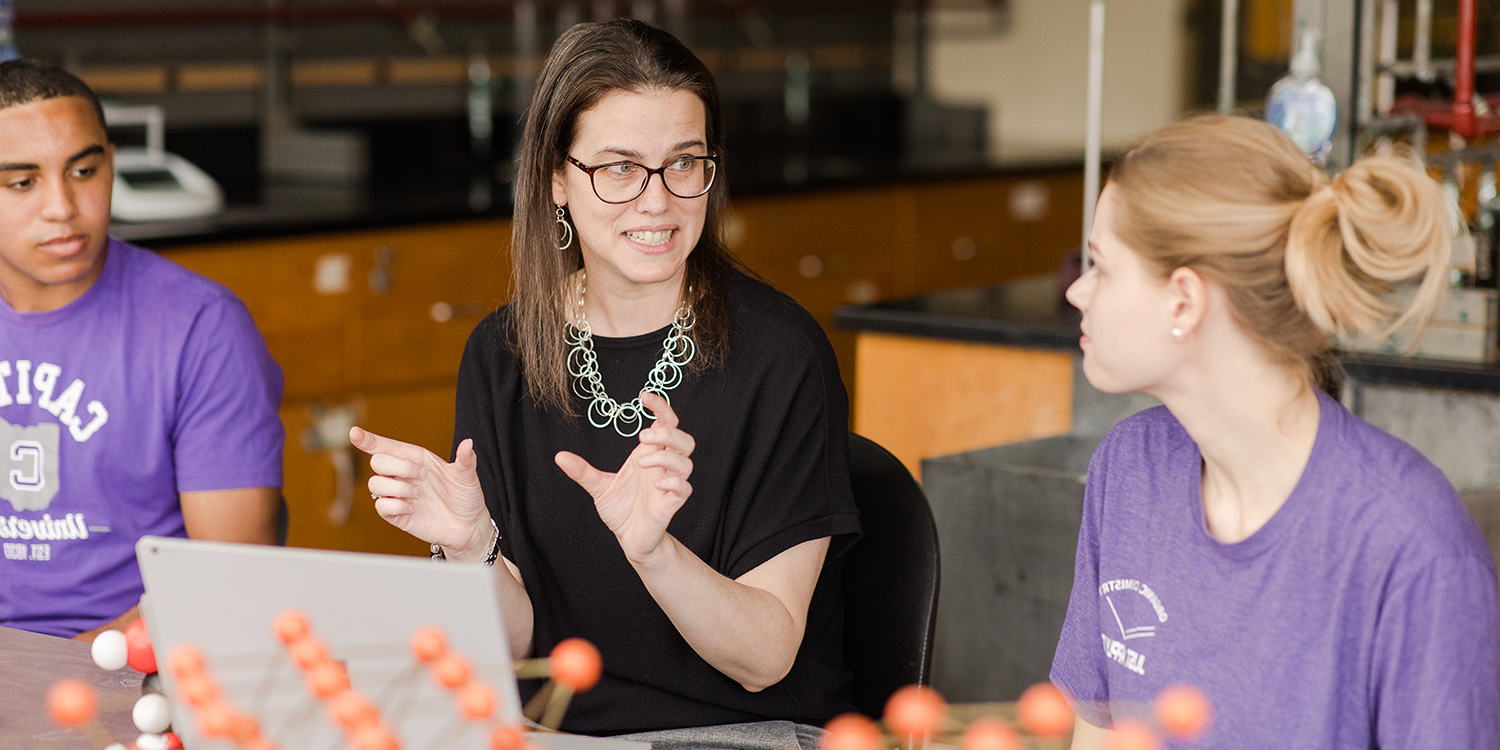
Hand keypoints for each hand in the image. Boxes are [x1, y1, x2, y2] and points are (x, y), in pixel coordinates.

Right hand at [350, 427, 490, 555]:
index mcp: (416, 459)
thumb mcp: (467, 476)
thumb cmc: (465, 497)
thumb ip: (466, 460)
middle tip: (423, 476)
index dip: (369, 440)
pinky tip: (412, 508)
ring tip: (418, 494)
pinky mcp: (396, 514)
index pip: (386, 447)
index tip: (354, 433)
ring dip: (397, 487)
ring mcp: (398, 495)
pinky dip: (395, 505)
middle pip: (377, 461)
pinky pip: (380, 506)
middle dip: (398, 466)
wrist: (468, 526)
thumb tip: (469, 443)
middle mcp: (403, 475)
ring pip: (375, 484)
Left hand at [555, 391, 695, 564]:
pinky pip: (684, 488)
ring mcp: (670, 484)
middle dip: (667, 433)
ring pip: (686, 462)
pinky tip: (656, 484)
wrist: (628, 538)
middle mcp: (663, 467)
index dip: (661, 407)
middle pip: (684, 439)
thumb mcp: (598, 486)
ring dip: (666, 457)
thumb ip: (582, 471)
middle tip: (643, 438)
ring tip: (640, 462)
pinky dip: (673, 482)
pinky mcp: (672, 503)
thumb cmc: (620, 509)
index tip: (645, 397)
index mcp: (649, 454)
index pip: (666, 423)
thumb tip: (559, 456)